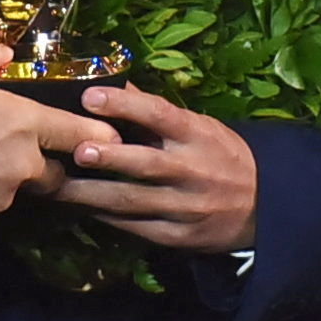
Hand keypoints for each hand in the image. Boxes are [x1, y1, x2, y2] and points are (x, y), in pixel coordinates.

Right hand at [0, 27, 120, 236]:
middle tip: (20, 148)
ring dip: (2, 177)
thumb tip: (1, 52)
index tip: (113, 139)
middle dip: (47, 163)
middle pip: (51, 171)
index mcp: (22, 125)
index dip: (97, 133)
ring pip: (13, 190)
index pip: (76, 131)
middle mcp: (20, 168)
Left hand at [50, 84, 260, 252]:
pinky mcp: (177, 237)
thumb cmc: (221, 155)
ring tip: (57, 186)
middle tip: (75, 150)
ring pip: (133, 201)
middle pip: (145, 164)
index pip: (159, 115)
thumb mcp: (200, 126)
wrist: (263, 206)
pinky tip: (82, 209)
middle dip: (109, 158)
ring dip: (92, 194)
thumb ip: (156, 111)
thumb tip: (113, 83)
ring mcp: (184, 207)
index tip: (90, 96)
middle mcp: (191, 171)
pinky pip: (136, 227)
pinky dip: (107, 217)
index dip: (125, 105)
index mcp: (197, 135)